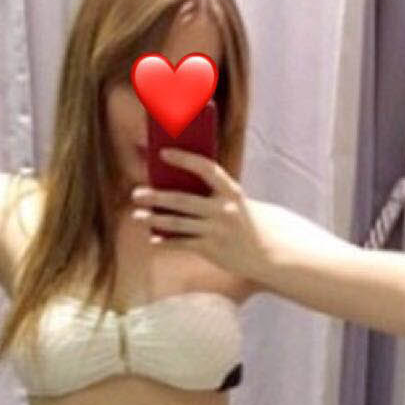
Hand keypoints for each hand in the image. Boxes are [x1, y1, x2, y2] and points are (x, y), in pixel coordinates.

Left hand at [130, 148, 267, 280]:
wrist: (268, 251)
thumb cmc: (245, 221)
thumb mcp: (234, 202)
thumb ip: (210, 194)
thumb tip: (172, 189)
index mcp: (232, 192)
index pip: (206, 168)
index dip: (184, 159)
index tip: (163, 153)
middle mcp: (224, 210)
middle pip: (182, 200)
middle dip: (156, 197)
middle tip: (136, 194)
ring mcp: (217, 231)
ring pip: (178, 224)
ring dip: (154, 219)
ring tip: (136, 216)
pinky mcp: (212, 250)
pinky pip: (182, 244)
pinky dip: (166, 242)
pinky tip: (153, 239)